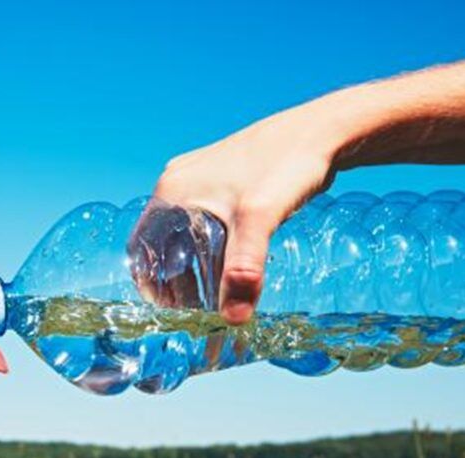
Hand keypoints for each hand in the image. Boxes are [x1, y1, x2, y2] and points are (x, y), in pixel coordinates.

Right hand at [149, 103, 343, 324]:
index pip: (142, 247)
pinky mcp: (223, 178)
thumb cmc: (286, 165)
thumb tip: (233, 319)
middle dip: (175, 278)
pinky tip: (233, 260)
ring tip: (215, 291)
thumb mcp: (260, 220)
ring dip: (194, 263)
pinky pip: (204, 220)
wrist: (322, 130)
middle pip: (162, 242)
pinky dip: (211, 246)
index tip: (170, 311)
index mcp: (172, 191)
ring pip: (184, 232)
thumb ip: (244, 269)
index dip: (151, 282)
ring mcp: (200, 178)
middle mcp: (179, 182)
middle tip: (196, 308)